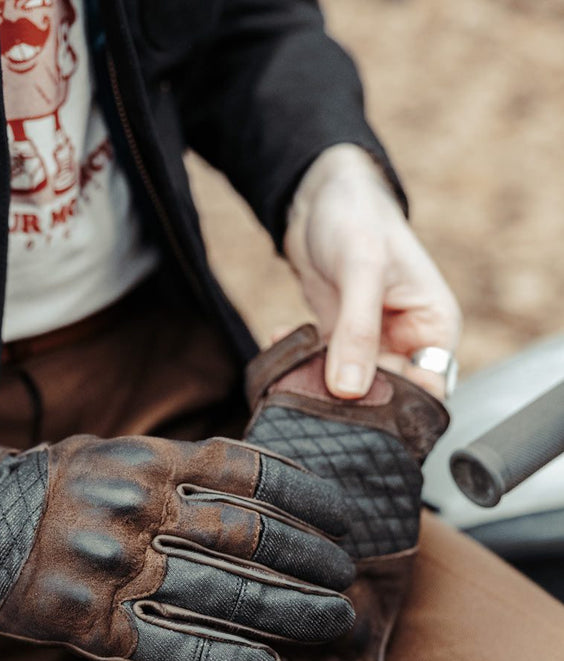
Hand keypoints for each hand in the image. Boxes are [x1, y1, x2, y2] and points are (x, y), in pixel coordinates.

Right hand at [93, 327, 449, 660]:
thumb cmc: (49, 490)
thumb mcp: (111, 452)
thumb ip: (177, 468)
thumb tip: (258, 486)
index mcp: (145, 460)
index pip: (247, 472)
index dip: (308, 496)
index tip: (347, 520)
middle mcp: (133, 507)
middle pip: (248, 537)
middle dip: (312, 564)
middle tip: (349, 583)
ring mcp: (111, 566)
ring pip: (222, 594)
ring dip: (289, 613)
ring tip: (333, 625)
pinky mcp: (87, 622)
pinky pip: (169, 649)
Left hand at [284, 144, 461, 399]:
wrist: (320, 194)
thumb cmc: (356, 217)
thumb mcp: (361, 270)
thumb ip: (357, 331)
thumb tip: (349, 390)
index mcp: (434, 328)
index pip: (428, 391)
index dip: (399, 410)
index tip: (359, 413)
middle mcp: (407, 342)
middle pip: (387, 398)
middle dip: (352, 403)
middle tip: (315, 396)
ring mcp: (372, 345)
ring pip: (351, 390)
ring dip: (320, 385)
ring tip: (292, 369)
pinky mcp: (339, 341)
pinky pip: (321, 370)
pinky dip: (299, 363)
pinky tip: (278, 340)